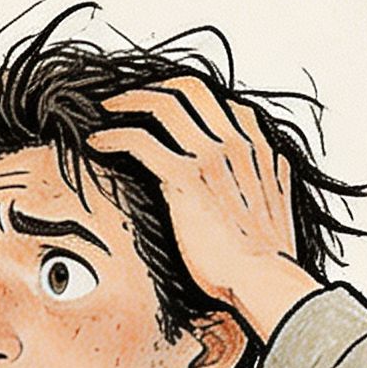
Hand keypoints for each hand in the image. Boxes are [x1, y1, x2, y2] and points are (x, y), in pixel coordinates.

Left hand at [88, 78, 323, 337]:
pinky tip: (96, 144)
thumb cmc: (263, 258)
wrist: (266, 279)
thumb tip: (239, 184)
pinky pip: (139, 141)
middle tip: (126, 100)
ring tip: (105, 112)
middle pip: (189, 90)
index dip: (184, 97)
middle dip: (153, 88)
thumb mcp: (270, 207)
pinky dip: (113, 136)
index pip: (219, 102)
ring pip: (162, 106)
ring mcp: (212, 155)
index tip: (160, 106)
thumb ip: (255, 183)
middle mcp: (236, 141)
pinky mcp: (185, 177)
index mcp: (258, 147)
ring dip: (127, 103)